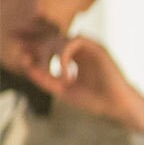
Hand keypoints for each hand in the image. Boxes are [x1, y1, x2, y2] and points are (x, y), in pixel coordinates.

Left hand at [20, 36, 143, 132]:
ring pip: (60, 39)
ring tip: (59, 77)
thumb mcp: (62, 90)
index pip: (48, 47)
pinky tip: (66, 71)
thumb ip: (44, 79)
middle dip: (41, 54)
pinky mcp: (97, 48)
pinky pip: (73, 40)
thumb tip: (24, 65)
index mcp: (73, 58)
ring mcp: (89, 48)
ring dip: (52, 55)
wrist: (117, 106)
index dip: (35, 51)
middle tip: (42, 72)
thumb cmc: (94, 100)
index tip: (25, 60)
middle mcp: (81, 50)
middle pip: (50, 40)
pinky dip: (64, 55)